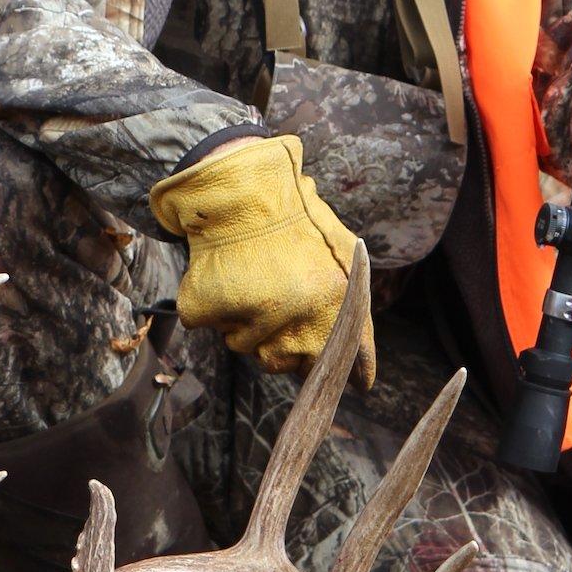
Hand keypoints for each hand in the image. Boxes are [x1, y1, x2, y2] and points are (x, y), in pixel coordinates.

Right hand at [150, 133, 376, 387]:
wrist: (240, 189)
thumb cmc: (296, 220)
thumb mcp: (343, 254)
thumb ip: (357, 310)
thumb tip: (362, 374)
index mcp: (333, 302)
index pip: (346, 362)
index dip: (348, 373)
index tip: (352, 382)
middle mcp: (293, 314)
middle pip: (287, 363)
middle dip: (283, 341)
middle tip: (277, 302)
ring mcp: (248, 314)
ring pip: (246, 348)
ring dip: (246, 324)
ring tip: (251, 282)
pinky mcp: (209, 310)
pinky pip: (211, 326)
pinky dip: (214, 307)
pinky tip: (227, 278)